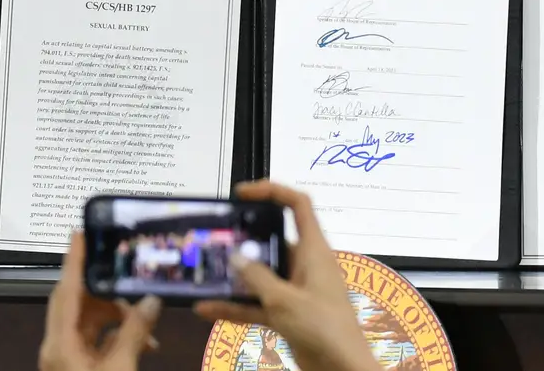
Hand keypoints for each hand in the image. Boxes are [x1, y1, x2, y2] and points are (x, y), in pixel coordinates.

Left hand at [39, 231, 161, 370]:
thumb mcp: (119, 367)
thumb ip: (135, 333)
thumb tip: (153, 299)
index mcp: (60, 343)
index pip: (66, 292)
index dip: (73, 261)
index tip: (79, 232)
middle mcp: (59, 345)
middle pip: (77, 301)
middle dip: (105, 286)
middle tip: (127, 267)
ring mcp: (69, 355)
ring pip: (91, 319)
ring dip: (119, 314)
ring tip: (148, 320)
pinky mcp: (80, 364)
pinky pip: (99, 338)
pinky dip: (121, 334)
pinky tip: (147, 343)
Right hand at [195, 182, 378, 370]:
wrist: (341, 366)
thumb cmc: (322, 326)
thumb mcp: (285, 301)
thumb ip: (258, 278)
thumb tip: (235, 254)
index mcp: (314, 249)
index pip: (298, 205)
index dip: (273, 191)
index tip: (242, 193)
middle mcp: (306, 264)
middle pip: (273, 240)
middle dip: (244, 240)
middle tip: (211, 240)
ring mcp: (296, 289)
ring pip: (261, 275)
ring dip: (235, 276)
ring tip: (202, 272)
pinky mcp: (288, 313)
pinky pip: (257, 303)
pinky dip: (236, 305)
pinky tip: (206, 309)